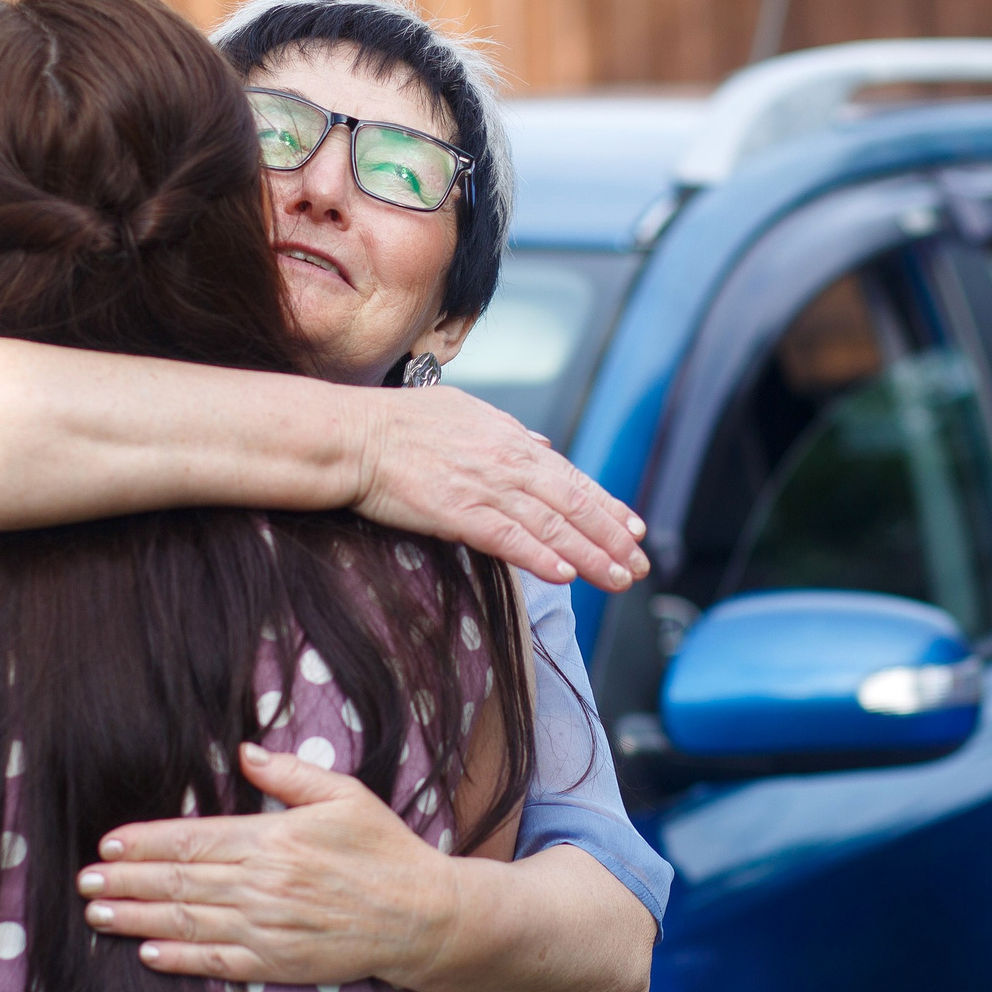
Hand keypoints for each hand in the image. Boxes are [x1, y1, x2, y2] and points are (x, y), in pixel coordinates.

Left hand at [76, 745, 458, 990]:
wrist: (420, 916)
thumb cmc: (383, 850)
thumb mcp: (344, 795)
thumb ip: (289, 773)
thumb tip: (243, 751)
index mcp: (272, 840)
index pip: (192, 839)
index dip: (144, 841)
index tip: (107, 841)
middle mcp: (262, 886)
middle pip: (178, 882)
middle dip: (125, 880)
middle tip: (83, 882)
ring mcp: (267, 929)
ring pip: (187, 923)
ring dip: (137, 919)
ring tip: (98, 914)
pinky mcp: (277, 964)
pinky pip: (217, 963)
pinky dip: (179, 958)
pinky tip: (148, 952)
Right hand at [351, 386, 646, 589]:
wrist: (352, 436)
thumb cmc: (398, 423)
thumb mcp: (462, 412)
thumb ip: (507, 432)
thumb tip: (541, 444)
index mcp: (508, 438)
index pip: (570, 477)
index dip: (607, 506)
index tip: (635, 529)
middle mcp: (505, 460)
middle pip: (572, 503)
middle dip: (611, 537)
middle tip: (639, 565)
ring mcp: (483, 486)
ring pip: (550, 525)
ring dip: (589, 555)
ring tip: (617, 579)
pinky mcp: (456, 511)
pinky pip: (507, 538)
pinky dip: (540, 556)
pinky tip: (565, 575)